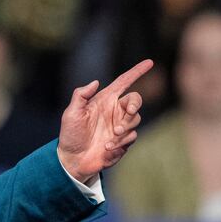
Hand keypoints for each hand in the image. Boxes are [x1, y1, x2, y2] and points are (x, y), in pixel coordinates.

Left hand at [57, 60, 152, 183]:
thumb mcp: (71, 113)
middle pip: (135, 100)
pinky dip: (121, 141)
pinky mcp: (124, 140)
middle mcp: (115, 110)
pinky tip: (107, 146)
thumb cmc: (71, 134)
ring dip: (125, 125)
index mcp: (104, 100)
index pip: (123, 82)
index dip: (136, 72)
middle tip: (129, 110)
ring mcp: (120, 125)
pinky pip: (131, 136)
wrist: (73, 159)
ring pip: (136, 119)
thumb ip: (80, 96)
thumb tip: (95, 82)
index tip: (149, 62)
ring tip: (112, 134)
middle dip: (135, 104)